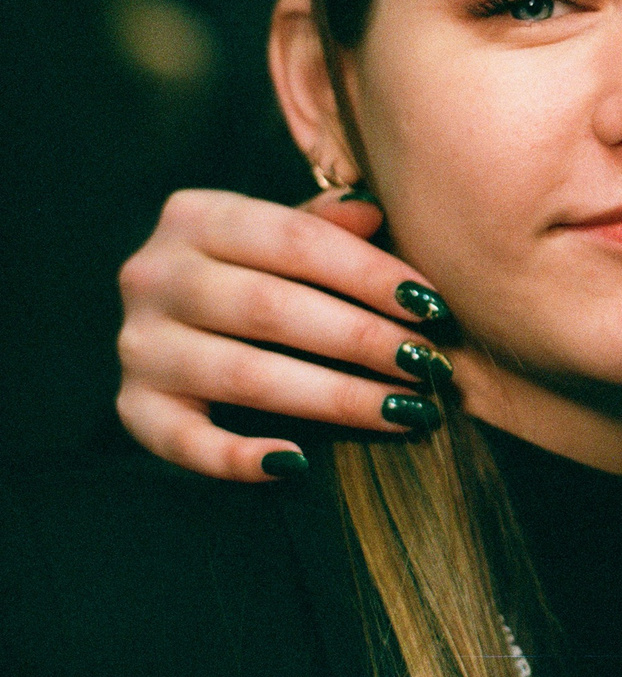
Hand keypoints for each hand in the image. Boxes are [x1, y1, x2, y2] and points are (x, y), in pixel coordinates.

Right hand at [116, 188, 450, 481]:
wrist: (179, 310)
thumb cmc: (260, 266)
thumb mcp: (288, 230)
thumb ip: (327, 223)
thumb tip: (372, 213)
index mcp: (197, 216)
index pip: (296, 240)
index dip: (369, 274)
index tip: (432, 307)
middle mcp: (154, 275)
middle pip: (271, 309)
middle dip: (361, 340)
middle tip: (427, 364)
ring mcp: (138, 344)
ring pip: (242, 376)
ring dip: (332, 398)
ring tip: (403, 411)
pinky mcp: (133, 406)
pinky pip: (182, 441)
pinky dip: (238, 457)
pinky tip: (299, 463)